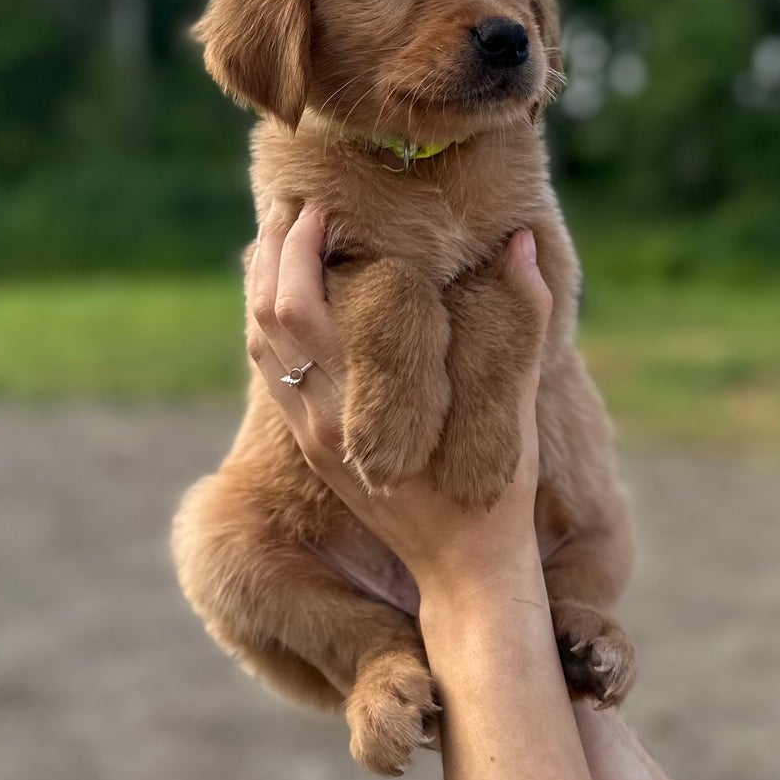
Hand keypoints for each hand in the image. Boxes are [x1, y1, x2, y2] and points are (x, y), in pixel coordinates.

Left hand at [247, 203, 553, 616]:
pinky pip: (273, 374)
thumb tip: (519, 243)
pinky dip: (271, 326)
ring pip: (259, 346)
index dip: (295, 250)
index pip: (293, 309)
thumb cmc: (494, 495)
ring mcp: (311, 436)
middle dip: (271, 255)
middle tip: (291, 203)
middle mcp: (317, 419)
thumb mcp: (513, 407)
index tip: (316, 207)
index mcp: (352, 403)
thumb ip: (521, 321)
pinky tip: (291, 300)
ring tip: (284, 237)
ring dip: (264, 286)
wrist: (464, 576)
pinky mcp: (313, 449)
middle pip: (263, 318)